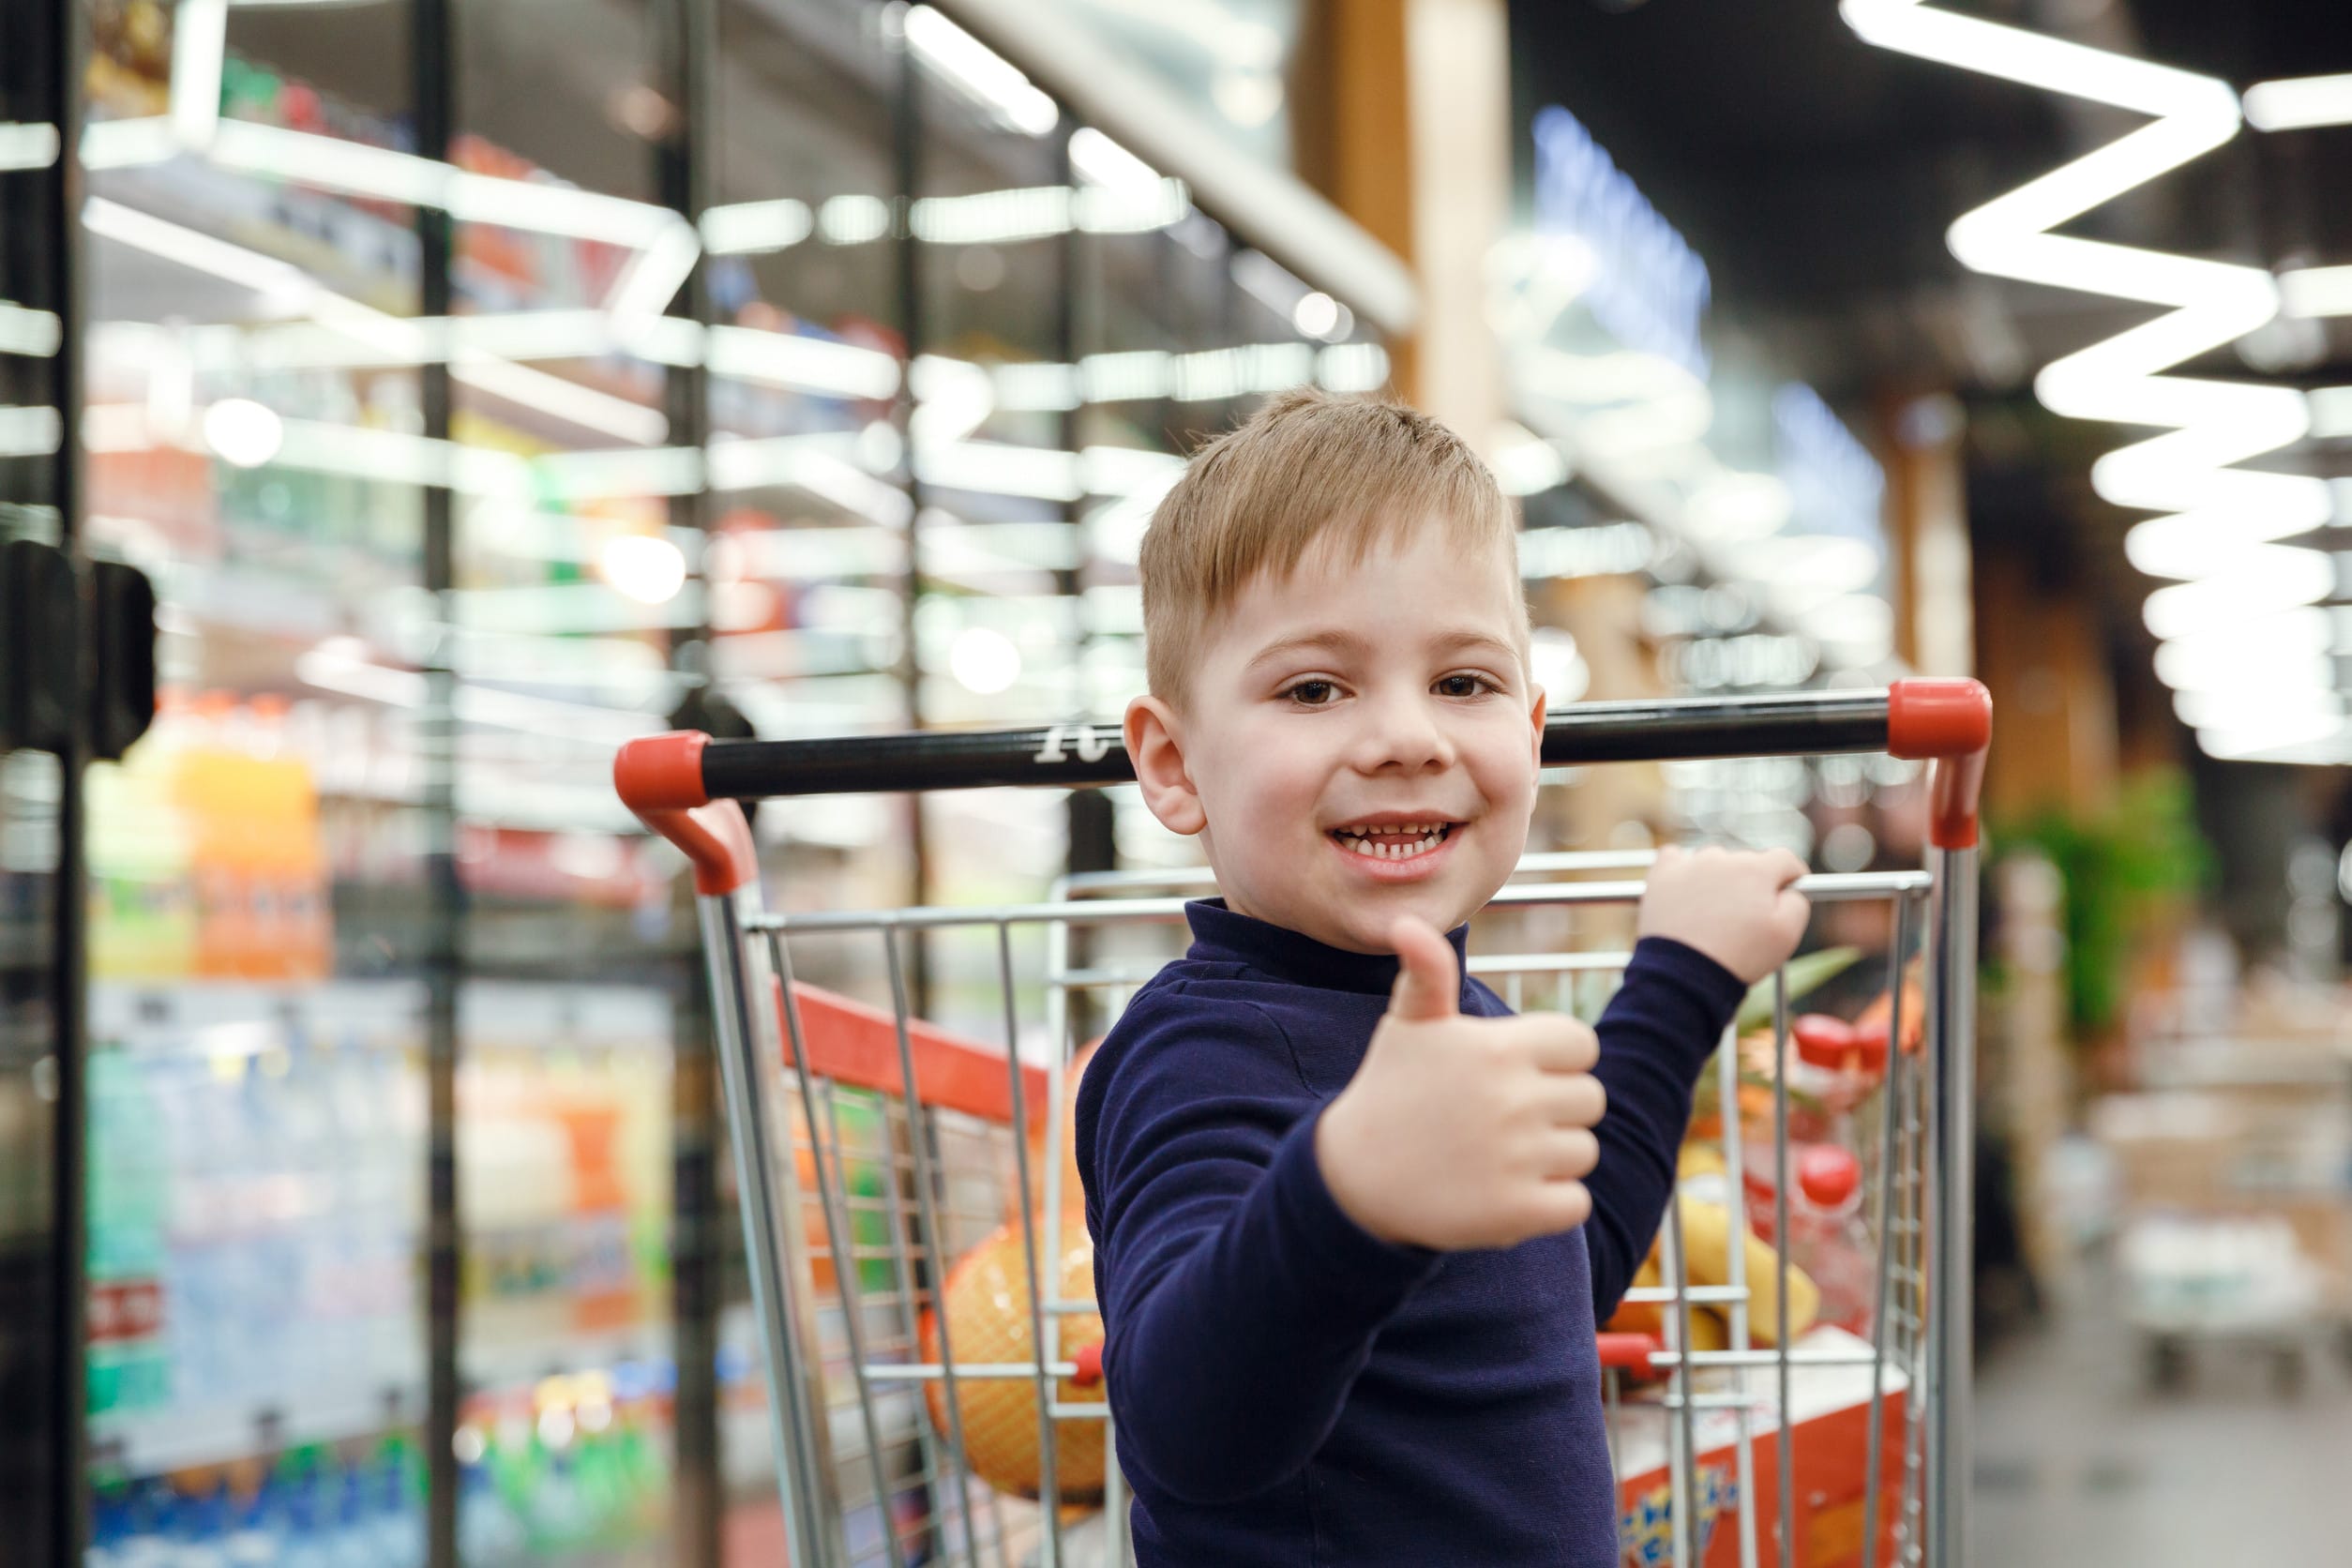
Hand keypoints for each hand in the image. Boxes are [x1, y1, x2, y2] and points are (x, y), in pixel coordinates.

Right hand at [1315, 917, 1605, 1251]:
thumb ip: (1427, 973)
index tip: (1514, 1074)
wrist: (1352, 1178)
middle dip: (1555, 1110)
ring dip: (1550, 1159)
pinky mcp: (1518, 1212)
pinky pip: (1574, 1204)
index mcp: (1499, 1048)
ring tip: (1496, 1156)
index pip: (1581, 1045)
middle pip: (1590, 1100)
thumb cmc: (1390, 1091)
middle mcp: (1514, 1100)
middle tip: (1500, 1120)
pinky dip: (1548, 1204)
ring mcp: (1517, 1158)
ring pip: (1583, 1152)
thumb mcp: (1408, 1026)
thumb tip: (1405, 922)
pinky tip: (1503, 1191)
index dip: (1555, 1060)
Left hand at [1638, 844, 1810, 983]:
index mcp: (1756, 869)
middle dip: (1752, 884)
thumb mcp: (1787, 934)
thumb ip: (1797, 902)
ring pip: (1714, 863)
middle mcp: (1722, 858)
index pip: (1784, 860)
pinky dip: (1684, 872)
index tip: (1788, 891)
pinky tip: (1687, 893)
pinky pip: (1676, 859)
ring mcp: (1689, 864)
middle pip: (1747, 862)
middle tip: (1746, 917)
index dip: (1790, 877)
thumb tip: (1790, 890)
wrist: (1684, 974)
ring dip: (1719, 880)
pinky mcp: (1662, 875)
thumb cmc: (1740, 956)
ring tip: (1714, 914)